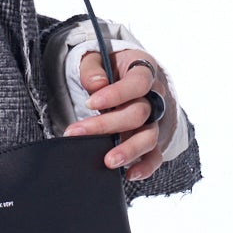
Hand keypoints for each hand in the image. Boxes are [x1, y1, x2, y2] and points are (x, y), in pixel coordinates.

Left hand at [63, 47, 175, 182]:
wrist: (120, 75)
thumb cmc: (107, 66)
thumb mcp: (95, 58)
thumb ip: (93, 69)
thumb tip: (97, 84)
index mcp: (144, 70)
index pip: (138, 83)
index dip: (116, 94)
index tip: (90, 103)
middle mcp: (155, 96)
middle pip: (139, 113)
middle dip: (107, 125)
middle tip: (77, 132)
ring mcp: (155, 119)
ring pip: (149, 137)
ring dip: (129, 150)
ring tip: (108, 161)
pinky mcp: (151, 139)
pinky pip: (155, 155)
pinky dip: (145, 167)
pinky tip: (128, 175)